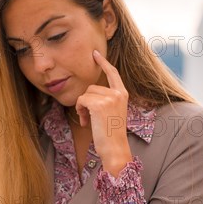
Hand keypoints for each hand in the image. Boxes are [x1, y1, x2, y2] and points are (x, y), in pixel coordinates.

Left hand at [74, 50, 132, 176]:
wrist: (115, 149)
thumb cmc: (110, 135)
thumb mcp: (111, 113)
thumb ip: (105, 100)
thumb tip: (89, 93)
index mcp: (122, 94)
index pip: (112, 73)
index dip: (103, 62)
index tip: (95, 54)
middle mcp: (118, 93)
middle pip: (92, 87)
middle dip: (85, 102)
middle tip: (88, 117)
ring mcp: (110, 98)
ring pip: (85, 94)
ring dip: (82, 107)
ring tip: (88, 121)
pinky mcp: (100, 104)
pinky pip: (81, 100)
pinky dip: (79, 111)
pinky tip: (86, 122)